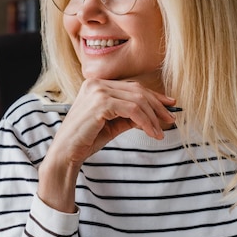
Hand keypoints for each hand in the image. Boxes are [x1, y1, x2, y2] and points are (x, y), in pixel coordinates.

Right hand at [37, 79, 176, 211]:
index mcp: (97, 85)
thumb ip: (130, 116)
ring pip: (137, 100)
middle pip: (137, 90)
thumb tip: (153, 114)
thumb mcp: (112, 125)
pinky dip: (145, 122)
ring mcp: (98, 91)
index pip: (132, 87)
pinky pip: (132, 110)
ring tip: (160, 132)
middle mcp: (96, 84)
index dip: (153, 96)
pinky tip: (151, 133)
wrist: (66, 153)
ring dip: (153, 117)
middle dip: (157, 106)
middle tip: (170, 119)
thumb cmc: (85, 140)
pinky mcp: (100, 103)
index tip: (168, 105)